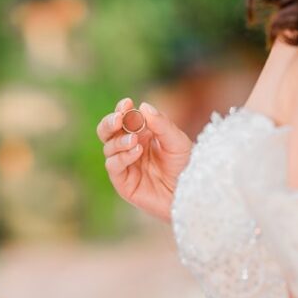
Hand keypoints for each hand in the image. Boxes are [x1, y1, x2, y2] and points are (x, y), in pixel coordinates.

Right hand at [98, 98, 192, 221]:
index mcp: (141, 135)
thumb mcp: (177, 141)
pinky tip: (137, 151)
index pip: (123, 119)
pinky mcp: (123, 183)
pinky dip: (123, 156)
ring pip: (108, 148)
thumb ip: (161, 124)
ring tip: (135, 140)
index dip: (121, 110)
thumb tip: (143, 106)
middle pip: (107, 132)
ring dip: (119, 141)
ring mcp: (125, 166)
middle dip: (109, 123)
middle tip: (119, 119)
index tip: (127, 103)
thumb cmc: (186, 167)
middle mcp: (129, 148)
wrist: (190, 194)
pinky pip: (114, 165)